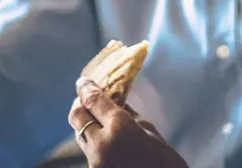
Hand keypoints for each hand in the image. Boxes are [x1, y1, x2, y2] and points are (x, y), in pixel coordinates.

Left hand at [68, 78, 188, 167]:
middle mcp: (101, 143)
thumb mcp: (151, 132)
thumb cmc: (166, 163)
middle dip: (79, 104)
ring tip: (95, 116)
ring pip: (80, 134)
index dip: (85, 88)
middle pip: (76, 116)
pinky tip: (103, 138)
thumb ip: (129, 115)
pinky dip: (93, 139)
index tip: (83, 81)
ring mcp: (94, 161)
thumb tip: (116, 101)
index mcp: (119, 127)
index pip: (93, 100)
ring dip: (85, 123)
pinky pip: (88, 150)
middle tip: (86, 98)